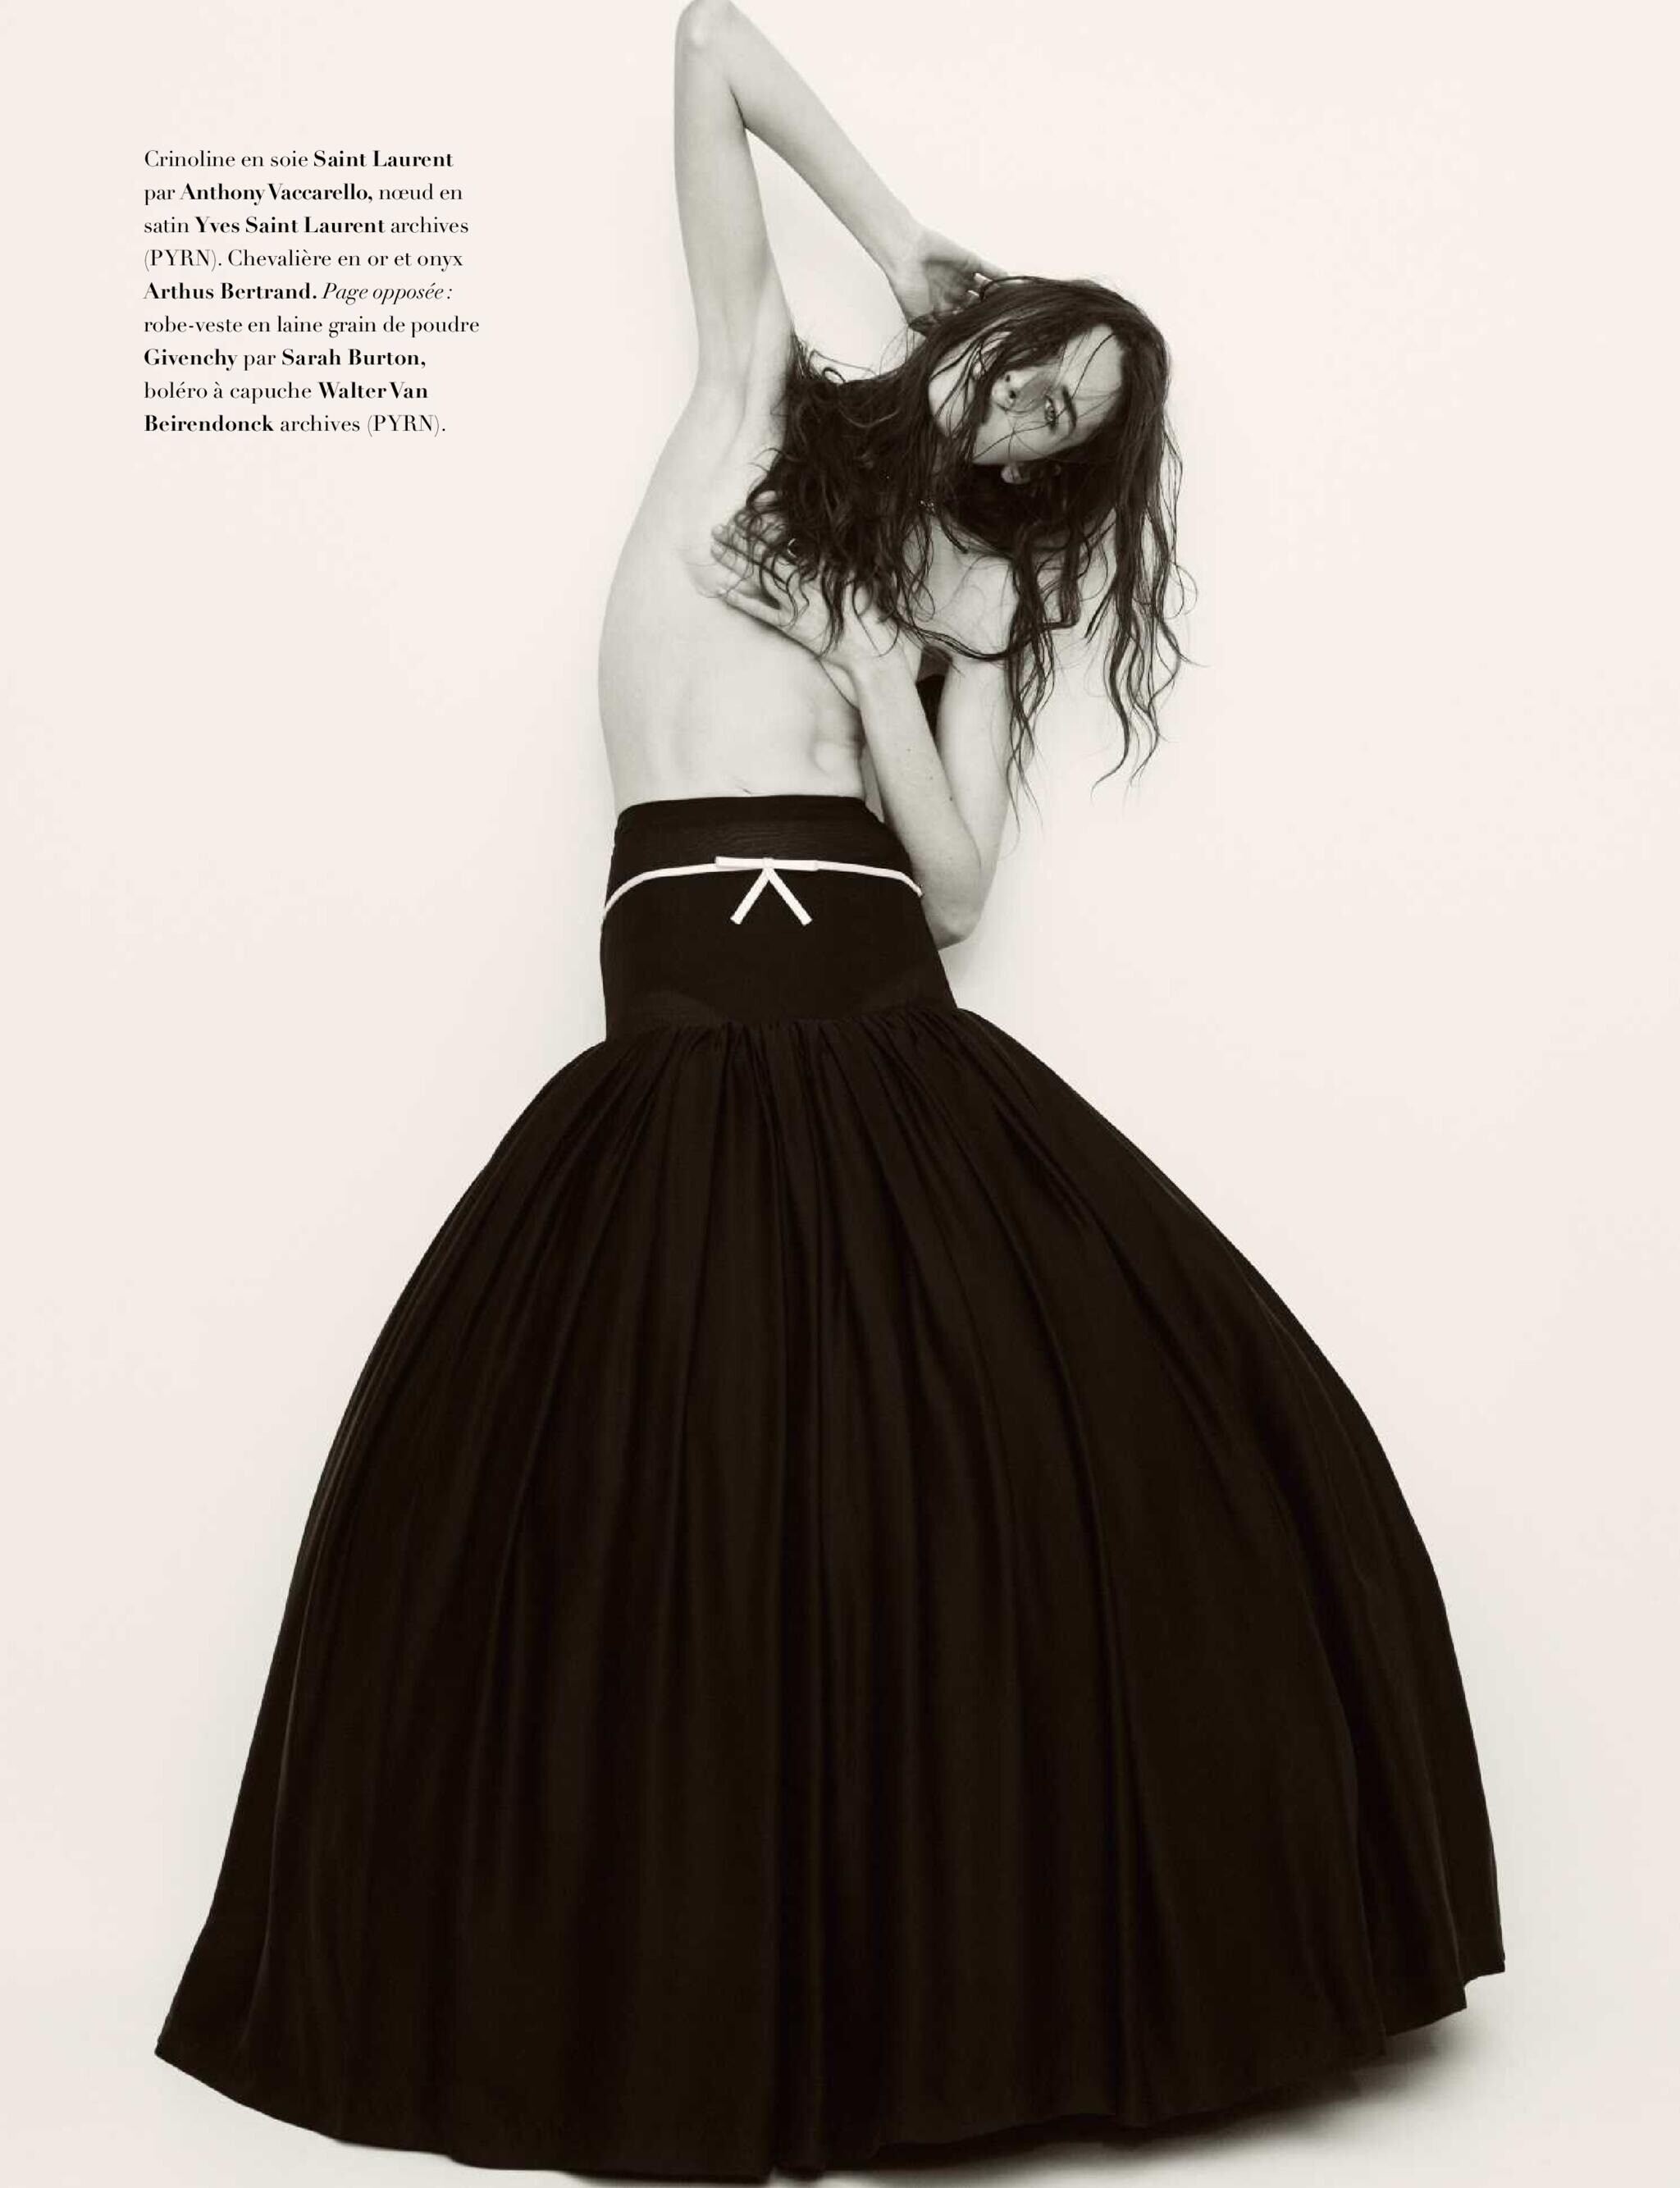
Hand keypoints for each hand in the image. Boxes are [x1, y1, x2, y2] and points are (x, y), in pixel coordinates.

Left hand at [709, 512, 910, 704]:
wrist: (871, 650)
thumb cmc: (868, 612)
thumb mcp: (853, 576)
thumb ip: (831, 558)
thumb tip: (810, 542)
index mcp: (820, 563)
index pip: (783, 538)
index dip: (761, 526)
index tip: (743, 515)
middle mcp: (804, 579)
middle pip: (765, 554)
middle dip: (740, 540)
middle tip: (718, 529)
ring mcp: (795, 602)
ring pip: (758, 576)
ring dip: (735, 561)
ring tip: (716, 548)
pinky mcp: (791, 625)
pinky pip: (761, 610)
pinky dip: (741, 600)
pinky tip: (723, 589)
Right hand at [886, 225, 1007, 330]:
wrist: (906, 255)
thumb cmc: (908, 288)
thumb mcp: (918, 319)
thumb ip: (934, 333)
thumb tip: (948, 348)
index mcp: (941, 309)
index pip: (963, 321)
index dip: (974, 327)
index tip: (987, 336)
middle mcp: (953, 294)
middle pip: (976, 307)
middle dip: (988, 314)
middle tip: (1004, 322)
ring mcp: (962, 277)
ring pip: (985, 290)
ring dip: (996, 297)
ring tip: (1012, 306)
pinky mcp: (969, 262)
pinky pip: (989, 271)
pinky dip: (1001, 277)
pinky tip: (1013, 286)